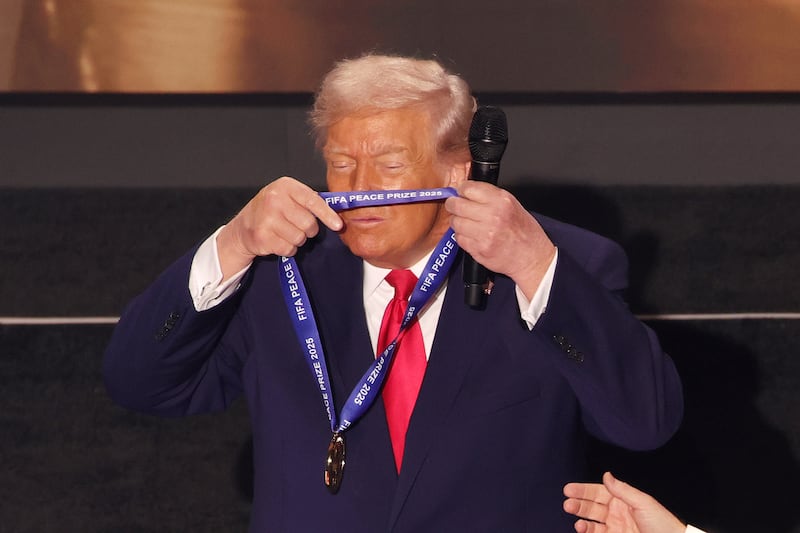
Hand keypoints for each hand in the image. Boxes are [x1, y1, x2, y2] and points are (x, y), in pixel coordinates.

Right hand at [217, 177, 341, 278]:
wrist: (244, 226)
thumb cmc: (272, 210)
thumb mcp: (289, 196)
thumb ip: (310, 201)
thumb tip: (336, 213)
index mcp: (285, 186)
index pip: (312, 201)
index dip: (327, 215)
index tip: (338, 225)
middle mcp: (274, 200)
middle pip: (309, 223)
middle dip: (308, 229)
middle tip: (297, 226)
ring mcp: (267, 218)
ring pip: (300, 238)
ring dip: (297, 240)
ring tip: (285, 232)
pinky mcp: (262, 236)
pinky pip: (289, 248)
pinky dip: (287, 248)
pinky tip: (278, 239)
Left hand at [444, 180, 554, 298]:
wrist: (532, 257)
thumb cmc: (524, 232)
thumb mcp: (513, 205)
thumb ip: (490, 197)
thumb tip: (467, 192)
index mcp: (501, 200)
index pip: (469, 188)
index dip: (462, 190)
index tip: (460, 192)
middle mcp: (492, 215)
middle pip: (457, 204)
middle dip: (453, 204)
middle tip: (455, 206)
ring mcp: (484, 233)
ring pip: (455, 222)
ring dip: (458, 222)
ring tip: (467, 223)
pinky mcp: (478, 249)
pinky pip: (459, 238)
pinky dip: (463, 237)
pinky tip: (472, 236)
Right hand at [563, 472, 686, 532]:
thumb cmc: (662, 524)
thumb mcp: (643, 503)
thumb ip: (623, 490)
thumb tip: (607, 475)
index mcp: (623, 500)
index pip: (599, 492)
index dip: (584, 490)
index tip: (569, 489)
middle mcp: (616, 513)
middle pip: (592, 506)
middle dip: (579, 503)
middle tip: (568, 503)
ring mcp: (615, 527)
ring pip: (592, 521)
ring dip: (581, 518)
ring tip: (574, 518)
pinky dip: (586, 530)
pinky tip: (581, 528)